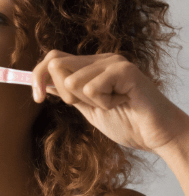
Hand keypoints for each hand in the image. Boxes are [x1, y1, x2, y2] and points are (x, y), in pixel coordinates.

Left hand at [32, 50, 188, 153]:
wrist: (158, 136)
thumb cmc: (128, 123)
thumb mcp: (89, 109)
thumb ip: (69, 94)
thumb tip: (44, 83)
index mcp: (91, 67)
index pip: (53, 59)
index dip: (37, 76)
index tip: (37, 97)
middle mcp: (100, 59)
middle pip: (55, 64)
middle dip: (64, 93)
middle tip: (91, 105)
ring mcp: (113, 62)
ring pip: (71, 80)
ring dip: (88, 102)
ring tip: (113, 105)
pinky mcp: (124, 70)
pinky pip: (90, 88)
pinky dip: (102, 103)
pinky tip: (122, 103)